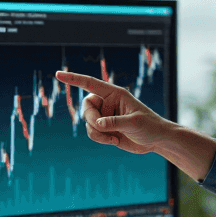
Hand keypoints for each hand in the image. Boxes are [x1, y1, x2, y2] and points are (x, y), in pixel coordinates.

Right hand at [55, 71, 171, 154]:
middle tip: (101, 126)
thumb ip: (115, 122)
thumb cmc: (150, 126)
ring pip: (88, 122)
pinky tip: (114, 141)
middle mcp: (108, 103)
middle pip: (87, 106)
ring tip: (112, 138)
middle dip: (91, 118)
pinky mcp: (105, 130)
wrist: (156, 141)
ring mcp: (106, 117)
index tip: (58, 75)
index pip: (91, 83)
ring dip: (96, 133)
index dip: (74, 79)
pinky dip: (99, 138)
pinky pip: (92, 133)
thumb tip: (98, 123)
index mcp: (115, 94)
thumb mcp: (134, 123)